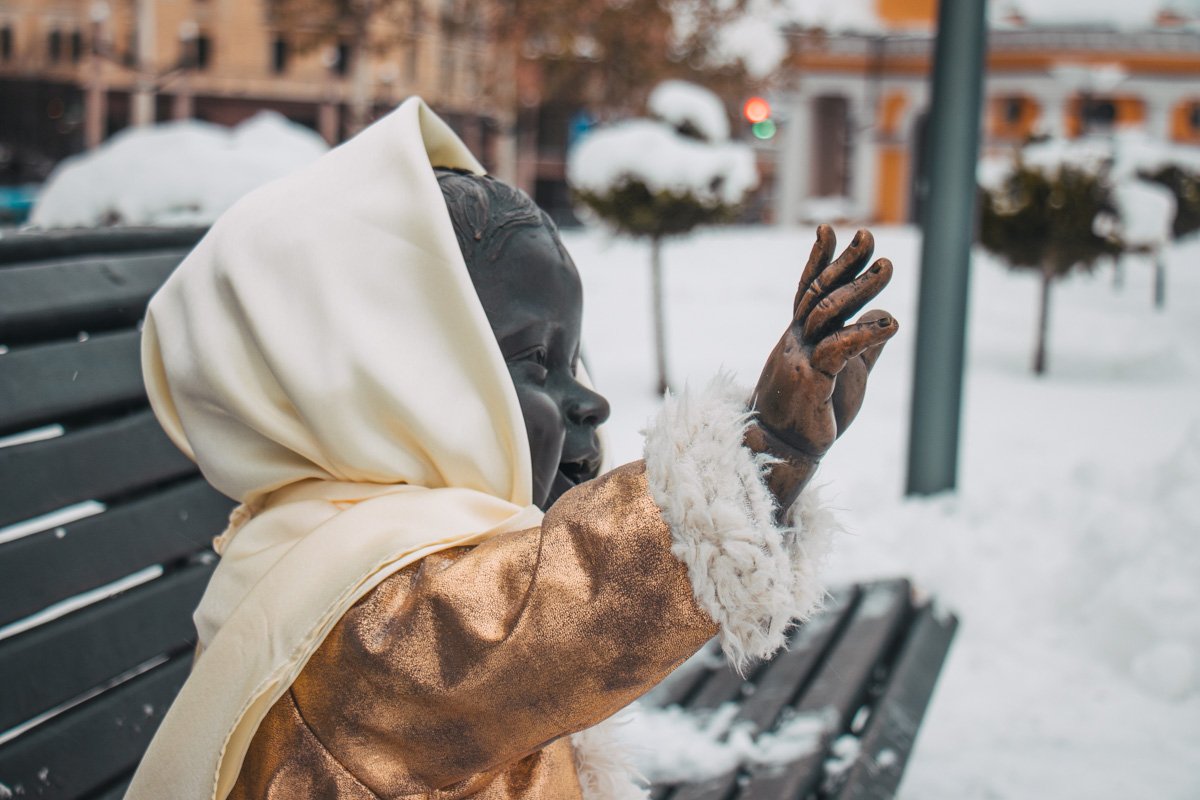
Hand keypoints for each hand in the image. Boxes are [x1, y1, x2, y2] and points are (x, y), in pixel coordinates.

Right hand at [745, 225, 897, 512]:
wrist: (784, 450)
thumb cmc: (812, 412)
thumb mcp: (844, 373)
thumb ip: (862, 345)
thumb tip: (885, 317)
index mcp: (799, 336)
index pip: (808, 289)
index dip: (819, 259)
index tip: (830, 230)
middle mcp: (795, 340)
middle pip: (820, 292)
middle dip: (844, 262)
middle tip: (867, 235)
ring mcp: (800, 358)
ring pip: (828, 313)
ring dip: (860, 289)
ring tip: (887, 267)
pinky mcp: (811, 380)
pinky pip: (838, 349)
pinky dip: (865, 334)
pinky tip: (891, 324)